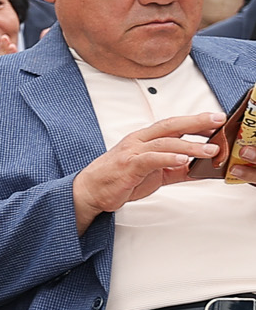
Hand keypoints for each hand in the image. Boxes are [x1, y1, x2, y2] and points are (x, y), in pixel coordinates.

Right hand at [73, 114, 222, 222]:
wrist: (91, 191)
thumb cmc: (120, 179)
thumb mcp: (154, 174)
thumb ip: (176, 169)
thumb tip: (201, 169)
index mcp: (145, 139)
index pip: (174, 125)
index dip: (195, 121)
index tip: (216, 119)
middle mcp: (139, 141)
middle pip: (171, 126)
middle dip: (196, 122)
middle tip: (218, 120)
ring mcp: (133, 152)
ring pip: (165, 143)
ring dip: (190, 146)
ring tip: (211, 150)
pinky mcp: (129, 166)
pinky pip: (151, 159)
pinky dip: (168, 158)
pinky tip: (183, 160)